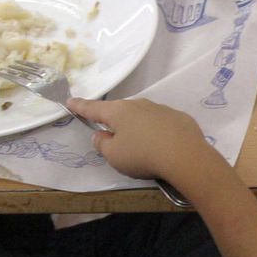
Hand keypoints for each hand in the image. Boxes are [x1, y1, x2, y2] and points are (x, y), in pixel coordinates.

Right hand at [65, 97, 225, 192]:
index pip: (94, 108)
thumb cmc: (142, 155)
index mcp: (118, 112)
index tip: (70, 100)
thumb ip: (102, 144)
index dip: (81, 106)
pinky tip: (163, 145)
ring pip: (142, 115)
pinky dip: (158, 131)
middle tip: (110, 130)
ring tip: (140, 143)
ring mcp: (161, 109)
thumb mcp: (114, 156)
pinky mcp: (179, 118)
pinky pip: (162, 123)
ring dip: (137, 125)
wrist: (185, 156)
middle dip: (113, 119)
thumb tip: (100, 134)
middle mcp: (139, 105)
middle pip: (120, 111)